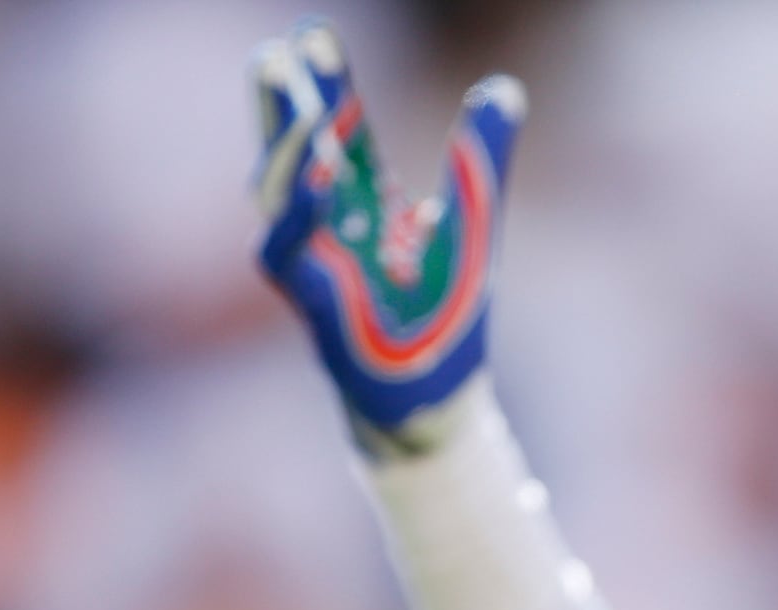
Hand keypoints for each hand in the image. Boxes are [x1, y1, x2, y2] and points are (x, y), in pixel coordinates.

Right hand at [248, 24, 520, 448]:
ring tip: (305, 107)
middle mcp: (328, 231)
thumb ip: (481, 158)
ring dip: (287, 154)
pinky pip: (290, 255)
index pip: (337, 134)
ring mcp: (313, 268)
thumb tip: (504, 88)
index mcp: (362, 205)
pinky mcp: (313, 307)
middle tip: (273, 54)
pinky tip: (319, 178)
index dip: (326, 85)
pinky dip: (300, 216)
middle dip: (280, 108)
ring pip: (277, 201)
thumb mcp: (474, 226)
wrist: (437, 404)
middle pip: (292, 156)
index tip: (310, 33)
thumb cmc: (446, 321)